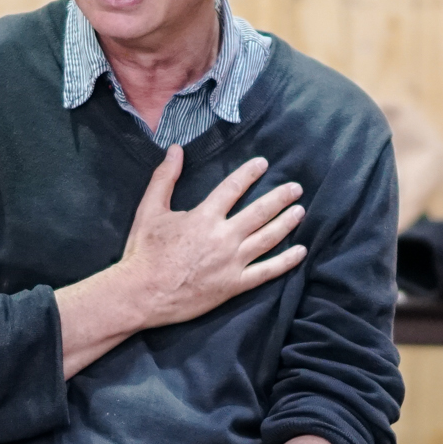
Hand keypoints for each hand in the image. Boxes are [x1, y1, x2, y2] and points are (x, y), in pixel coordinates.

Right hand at [114, 148, 308, 330]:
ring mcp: (232, 262)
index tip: (263, 164)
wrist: (141, 294)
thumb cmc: (144, 252)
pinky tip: (301, 252)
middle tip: (295, 188)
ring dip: (287, 223)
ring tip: (300, 211)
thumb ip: (164, 178)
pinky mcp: (234, 285)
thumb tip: (175, 149)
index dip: (250, 173)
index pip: (233, 187)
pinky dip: (286, 262)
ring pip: (268, 238)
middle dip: (280, 197)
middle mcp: (223, 237)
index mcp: (204, 217)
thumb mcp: (149, 210)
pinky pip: (266, 272)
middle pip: (260, 211)